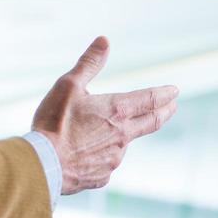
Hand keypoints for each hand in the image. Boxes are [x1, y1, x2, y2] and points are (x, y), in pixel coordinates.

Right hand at [32, 36, 178, 194]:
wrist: (43, 164)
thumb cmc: (54, 123)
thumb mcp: (68, 85)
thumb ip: (89, 63)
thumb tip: (104, 41)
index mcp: (117, 111)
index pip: (150, 100)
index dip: (164, 94)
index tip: (174, 92)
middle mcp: (122, 136)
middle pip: (151, 123)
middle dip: (164, 113)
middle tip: (172, 107)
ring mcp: (114, 158)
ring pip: (124, 143)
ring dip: (121, 135)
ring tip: (103, 131)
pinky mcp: (103, 176)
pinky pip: (106, 162)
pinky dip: (101, 154)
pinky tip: (86, 153)